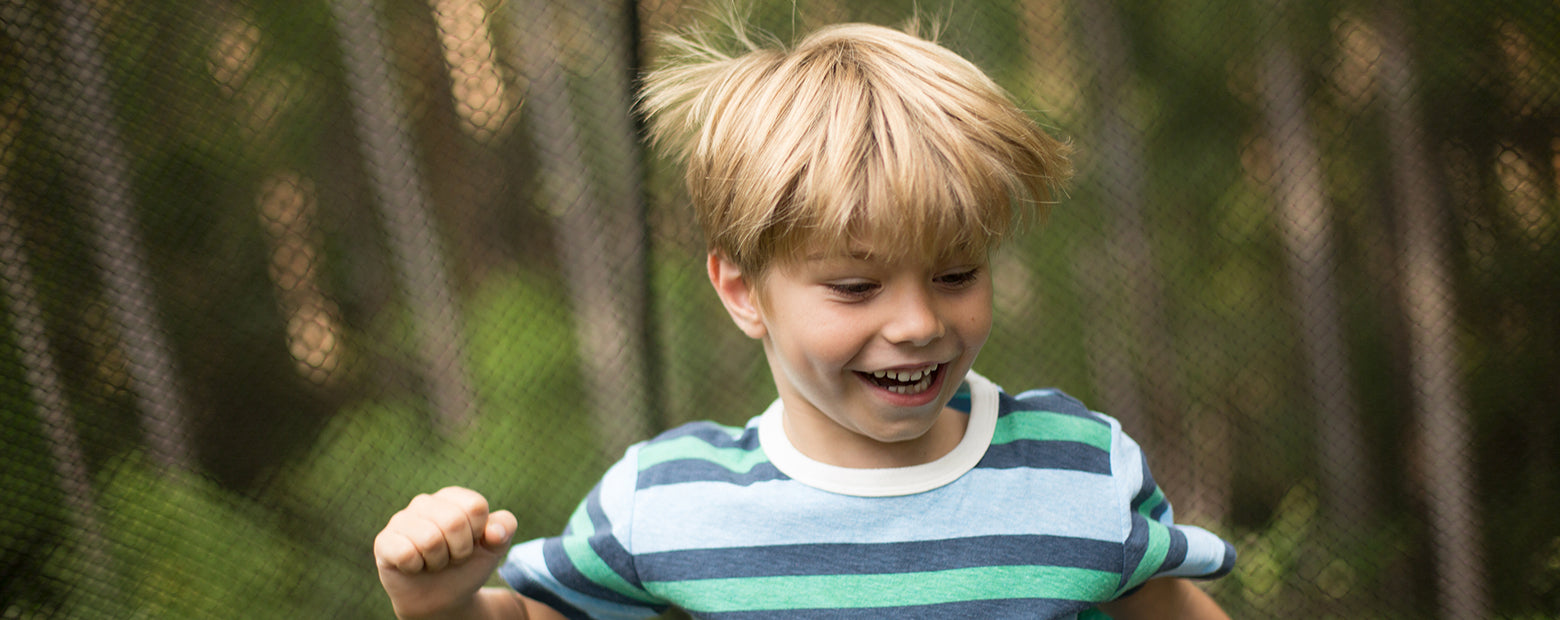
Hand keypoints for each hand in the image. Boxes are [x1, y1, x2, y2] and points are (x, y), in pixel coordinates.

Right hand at [375, 487, 517, 618]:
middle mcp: (425, 502)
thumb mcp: (494, 548)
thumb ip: (504, 530)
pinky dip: (416, 567)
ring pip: (430, 539)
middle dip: (459, 550)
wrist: (441, 598)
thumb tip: (494, 532)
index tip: (472, 544)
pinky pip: (406, 553)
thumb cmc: (467, 565)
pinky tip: (414, 566)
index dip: (478, 533)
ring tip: (433, 562)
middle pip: (454, 522)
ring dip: (438, 561)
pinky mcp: (384, 541)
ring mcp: (401, 520)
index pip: (475, 506)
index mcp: (453, 497)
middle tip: (451, 557)